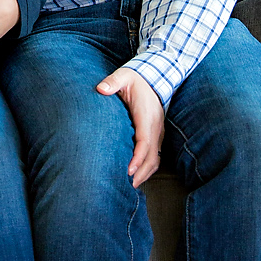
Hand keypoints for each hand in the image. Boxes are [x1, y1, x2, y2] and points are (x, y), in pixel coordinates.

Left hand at [96, 66, 163, 188]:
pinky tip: (137, 175)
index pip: (145, 140)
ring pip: (156, 158)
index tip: (129, 170)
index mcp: (146, 115)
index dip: (138, 157)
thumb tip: (101, 89)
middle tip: (126, 185)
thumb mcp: (123, 76)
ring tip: (131, 185)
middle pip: (152, 156)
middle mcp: (155, 126)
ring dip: (145, 173)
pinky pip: (156, 155)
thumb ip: (113, 82)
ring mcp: (158, 132)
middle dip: (141, 172)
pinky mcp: (156, 135)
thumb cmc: (135, 79)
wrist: (154, 77)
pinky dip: (147, 168)